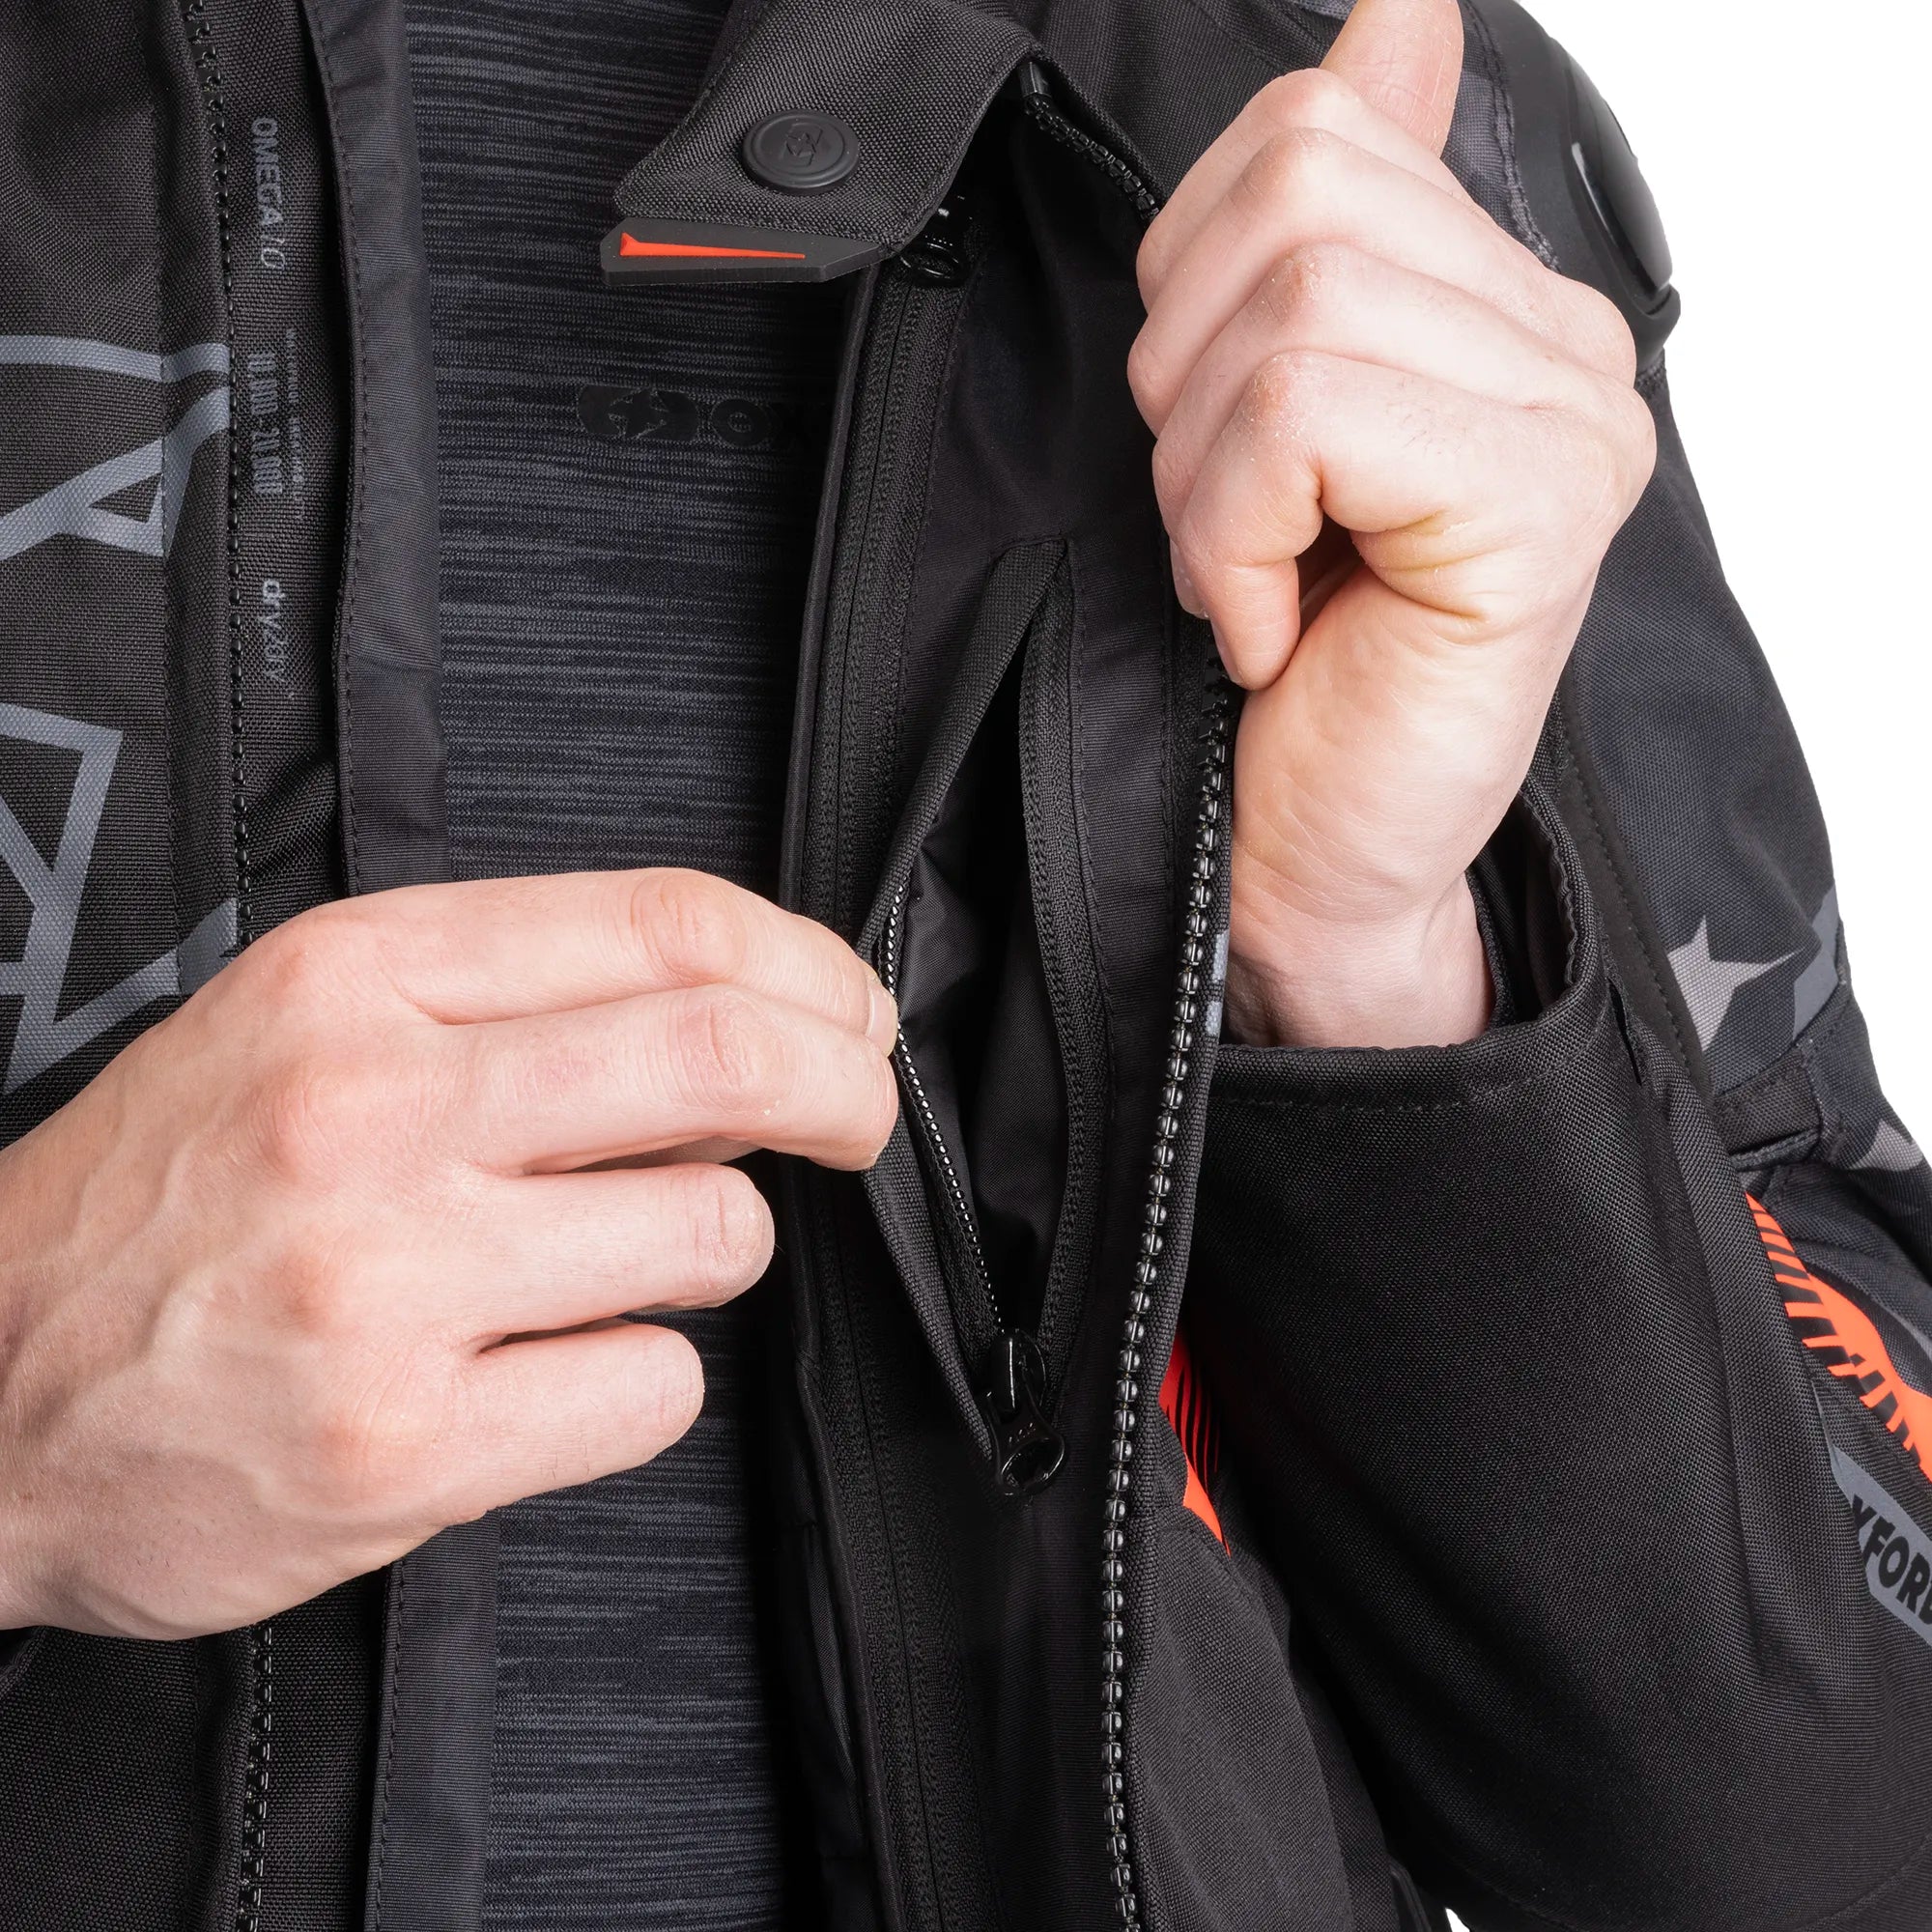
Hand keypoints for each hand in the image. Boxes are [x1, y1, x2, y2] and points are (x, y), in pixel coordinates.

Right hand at [0, 871, 897, 1639]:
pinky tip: (557, 1370)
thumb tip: (734, 1022)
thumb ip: (510, 1004)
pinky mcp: (403, 1447)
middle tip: (857, 1117)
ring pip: (715, 1233)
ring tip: (629, 1258)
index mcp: (357, 979)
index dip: (807, 967)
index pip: (666, 923)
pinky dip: (645, 1378)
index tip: (847, 1013)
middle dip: (846, 1088)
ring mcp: (388, 1283)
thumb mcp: (306, 1026)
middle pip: (726, 1057)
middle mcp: (373, 1110)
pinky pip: (653, 1390)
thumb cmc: (166, 1203)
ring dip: (717, 1245)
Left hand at [1128, 0, 1656, 1047]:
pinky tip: (1273, 626)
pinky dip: (1236, 536)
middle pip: (1295, 191)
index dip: (1192, 281)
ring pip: (1292, 309)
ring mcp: (1570, 419)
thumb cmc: (1283, 666)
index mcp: (1501, 303)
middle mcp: (1563, 344)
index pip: (1311, 128)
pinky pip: (1306, 417)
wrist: (1308, 858)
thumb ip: (1331, 223)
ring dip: (1204, 478)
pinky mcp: (1538, 503)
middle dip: (1186, 378)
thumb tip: (1393, 15)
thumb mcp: (1264, 423)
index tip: (1222, 437)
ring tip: (1248, 582)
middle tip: (1228, 524)